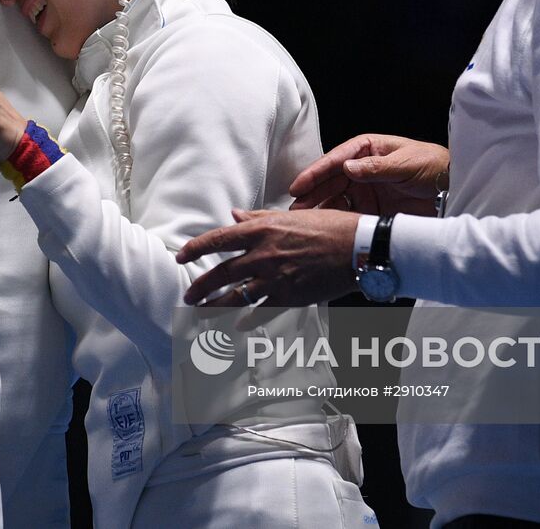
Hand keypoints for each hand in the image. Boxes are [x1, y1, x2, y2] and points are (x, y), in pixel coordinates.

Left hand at [176, 208, 360, 306]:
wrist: (357, 247)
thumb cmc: (328, 226)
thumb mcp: (290, 216)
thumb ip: (259, 217)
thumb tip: (234, 214)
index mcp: (262, 230)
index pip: (218, 240)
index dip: (195, 250)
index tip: (182, 257)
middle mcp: (263, 254)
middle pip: (221, 273)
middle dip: (200, 286)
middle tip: (188, 295)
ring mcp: (275, 278)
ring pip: (235, 297)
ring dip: (214, 307)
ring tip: (201, 314)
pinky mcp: (289, 296)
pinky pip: (259, 312)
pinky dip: (245, 320)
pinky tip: (236, 326)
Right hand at [289, 133, 447, 216]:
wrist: (454, 190)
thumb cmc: (434, 166)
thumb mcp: (407, 164)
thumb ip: (377, 167)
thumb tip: (347, 167)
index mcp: (368, 149)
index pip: (336, 160)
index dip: (316, 173)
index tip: (300, 185)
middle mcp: (362, 169)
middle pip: (330, 181)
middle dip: (311, 194)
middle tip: (295, 208)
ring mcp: (365, 189)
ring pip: (335, 198)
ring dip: (319, 208)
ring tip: (304, 221)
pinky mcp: (371, 209)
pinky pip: (349, 214)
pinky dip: (336, 220)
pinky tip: (325, 228)